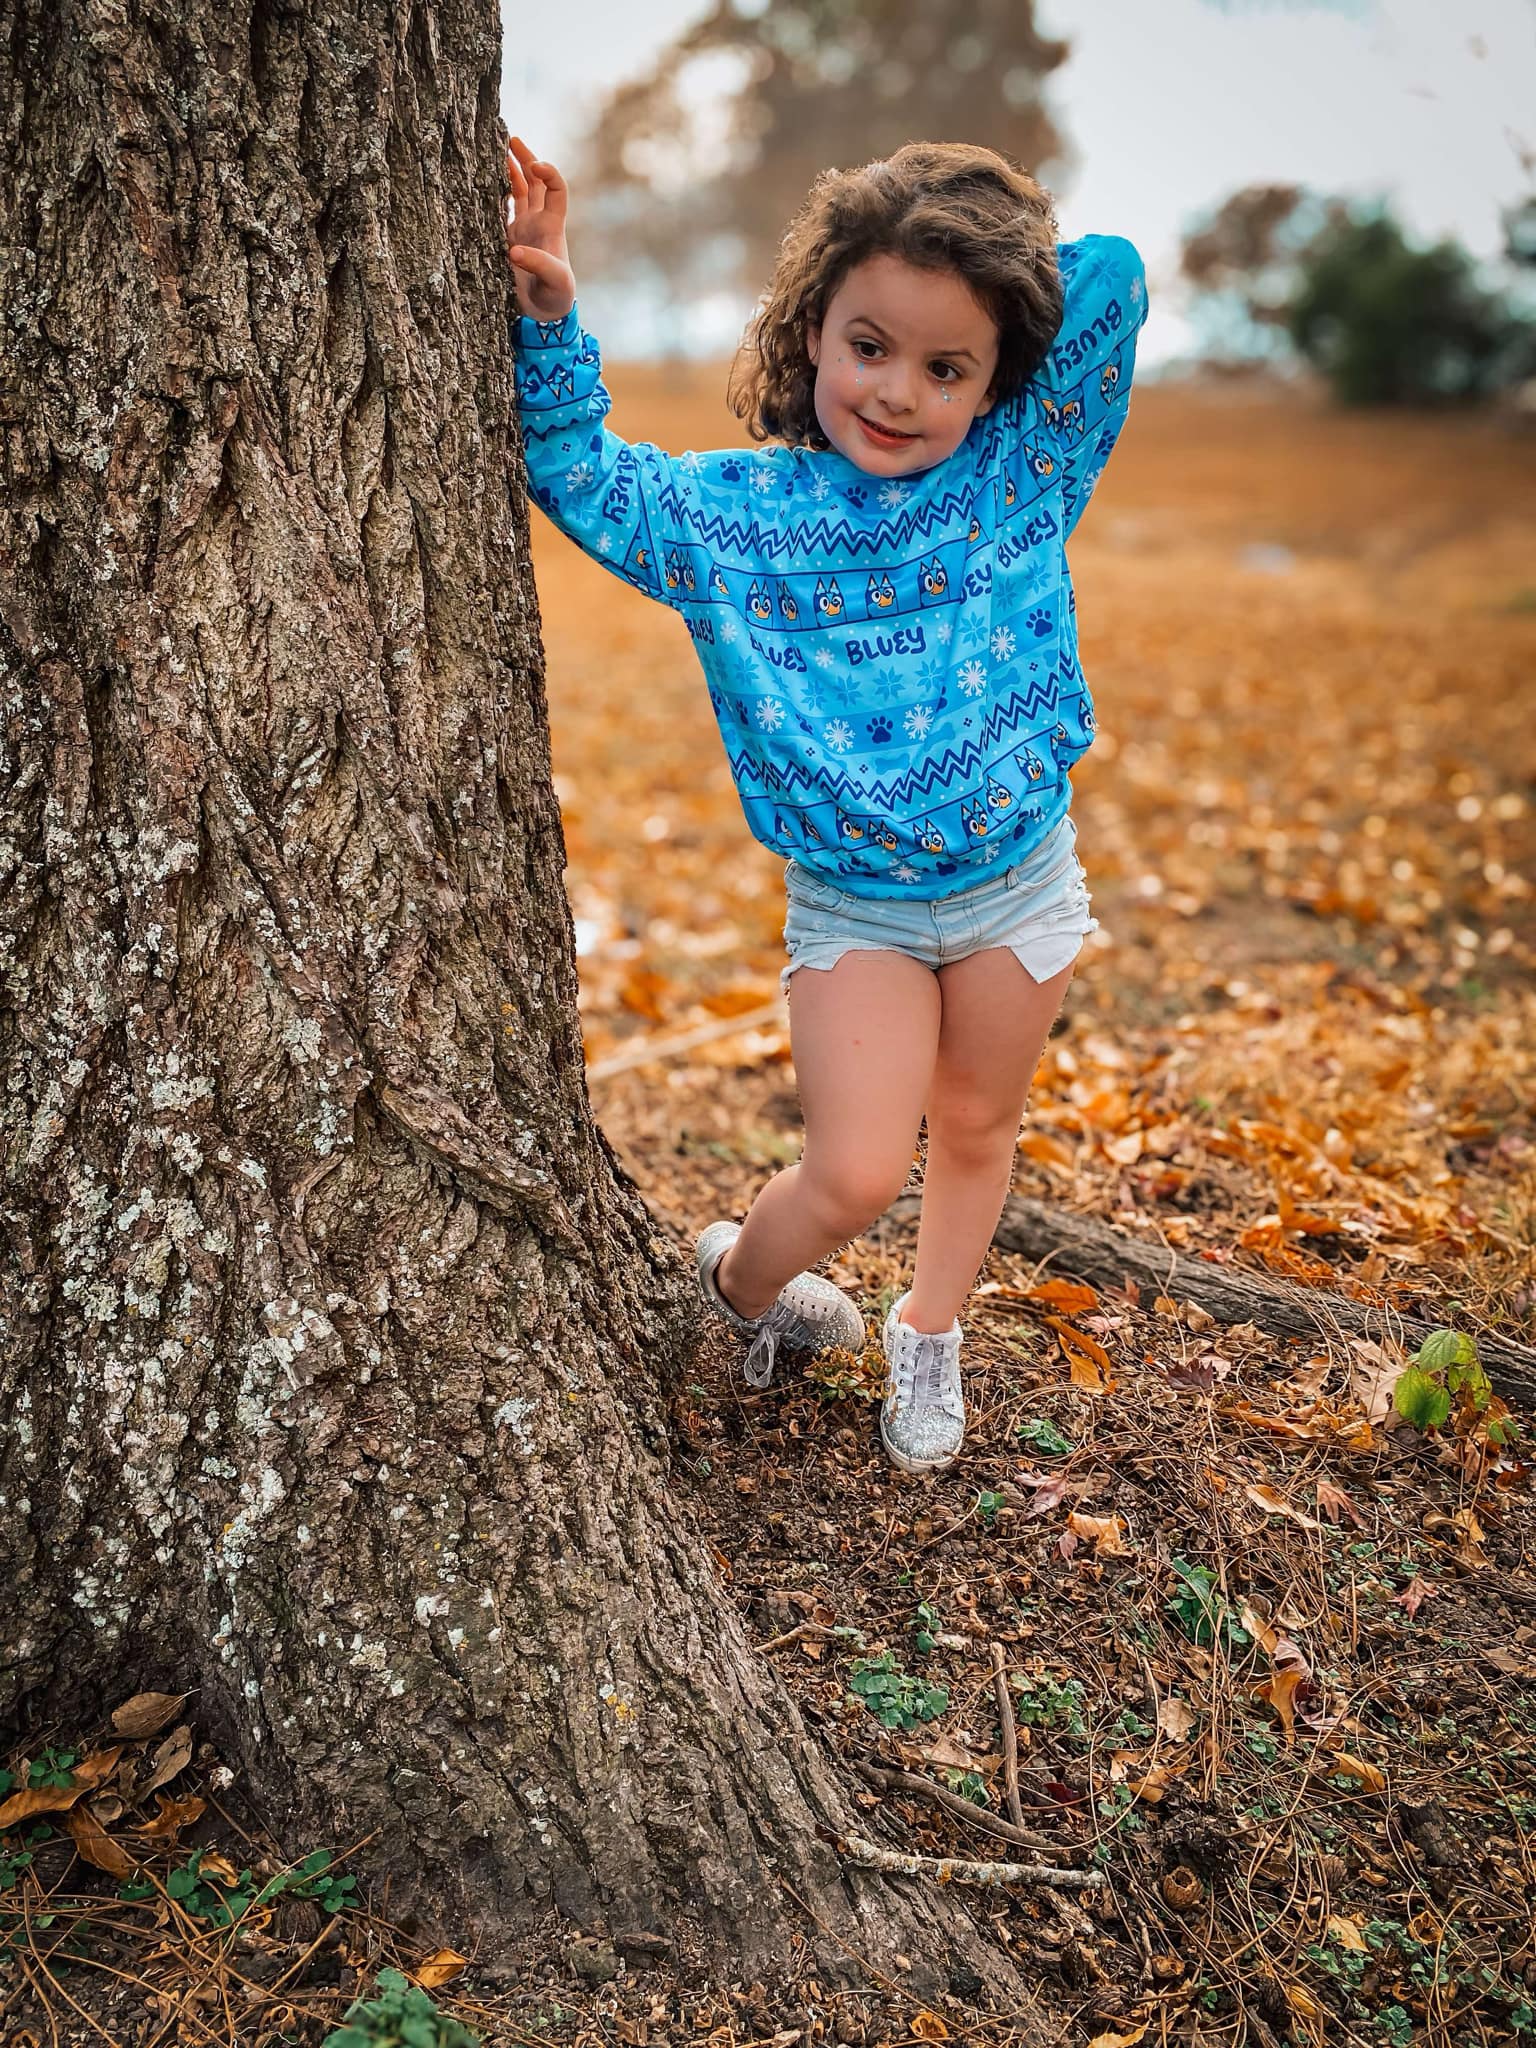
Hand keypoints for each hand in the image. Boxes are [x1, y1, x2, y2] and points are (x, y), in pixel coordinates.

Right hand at [505, 134, 575, 320]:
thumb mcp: (555, 282)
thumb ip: (539, 264)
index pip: (556, 189)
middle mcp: (538, 222)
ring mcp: (523, 229)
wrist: (544, 314)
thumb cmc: (555, 297)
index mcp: (552, 226)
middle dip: (526, 158)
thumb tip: (514, 250)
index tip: (535, 165)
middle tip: (510, 138)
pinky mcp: (508, 238)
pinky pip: (502, 208)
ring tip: (497, 148)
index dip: (549, 172)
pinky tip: (484, 179)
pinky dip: (495, 192)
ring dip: (511, 170)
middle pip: (535, 181)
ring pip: (518, 191)